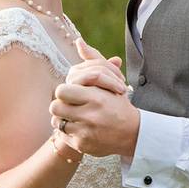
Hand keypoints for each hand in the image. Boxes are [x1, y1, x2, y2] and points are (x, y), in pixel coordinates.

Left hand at [50, 41, 139, 157]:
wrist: (133, 134)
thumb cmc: (118, 103)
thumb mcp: (110, 80)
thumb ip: (93, 60)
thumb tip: (78, 41)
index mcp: (96, 97)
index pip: (62, 91)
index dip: (64, 90)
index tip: (72, 92)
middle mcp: (90, 115)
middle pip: (55, 106)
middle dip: (60, 104)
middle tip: (69, 104)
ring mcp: (85, 132)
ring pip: (57, 121)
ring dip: (62, 117)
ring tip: (73, 116)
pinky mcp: (82, 145)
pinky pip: (62, 135)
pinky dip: (68, 131)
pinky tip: (79, 128)